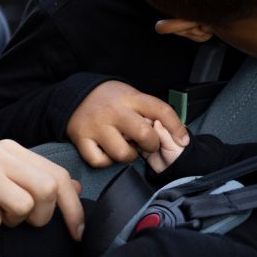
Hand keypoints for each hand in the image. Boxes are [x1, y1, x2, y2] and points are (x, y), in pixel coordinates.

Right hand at [0, 140, 84, 239]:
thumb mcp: (0, 172)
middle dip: (44, 215)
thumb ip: (34, 178)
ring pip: (22, 206)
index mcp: (9, 148)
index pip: (58, 175)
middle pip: (47, 189)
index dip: (73, 207)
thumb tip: (76, 188)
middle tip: (29, 222)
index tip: (79, 231)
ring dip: (15, 221)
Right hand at [66, 80, 188, 167]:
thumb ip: (149, 111)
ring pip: (123, 153)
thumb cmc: (110, 98)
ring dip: (130, 156)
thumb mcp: (131, 95)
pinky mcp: (82, 138)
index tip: (182, 140)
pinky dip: (107, 161)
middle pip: (145, 135)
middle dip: (151, 145)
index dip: (176, 127)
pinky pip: (100, 161)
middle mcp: (115, 111)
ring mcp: (97, 126)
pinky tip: (108, 153)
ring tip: (127, 148)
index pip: (161, 111)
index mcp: (131, 98)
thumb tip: (175, 132)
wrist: (74, 94)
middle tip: (147, 144)